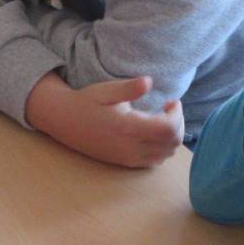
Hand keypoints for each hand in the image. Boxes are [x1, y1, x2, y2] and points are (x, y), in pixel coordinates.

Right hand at [27, 74, 183, 168]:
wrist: (65, 122)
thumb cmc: (87, 102)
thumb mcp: (107, 90)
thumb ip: (129, 88)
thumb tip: (149, 82)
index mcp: (128, 127)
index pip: (169, 129)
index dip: (177, 114)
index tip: (171, 101)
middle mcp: (130, 147)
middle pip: (172, 143)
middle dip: (178, 124)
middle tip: (169, 109)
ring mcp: (128, 157)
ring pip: (165, 154)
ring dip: (171, 137)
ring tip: (162, 119)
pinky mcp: (125, 162)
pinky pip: (154, 162)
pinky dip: (162, 149)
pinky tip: (153, 133)